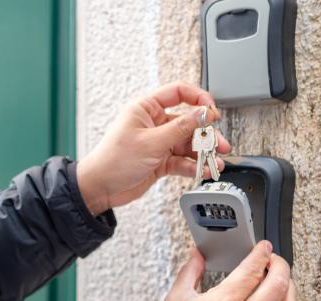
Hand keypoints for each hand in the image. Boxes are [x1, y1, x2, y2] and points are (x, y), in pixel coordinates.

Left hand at [76, 82, 231, 214]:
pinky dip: (194, 166)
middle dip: (206, 133)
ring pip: (188, 144)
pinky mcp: (160, 161)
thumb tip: (203, 114)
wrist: (100, 188)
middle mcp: (154, 123)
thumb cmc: (113, 160)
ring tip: (216, 162)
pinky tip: (204, 170)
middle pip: (188, 121)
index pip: (179, 93)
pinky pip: (182, 160)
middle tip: (219, 143)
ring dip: (203, 153)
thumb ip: (180, 128)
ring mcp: (158, 142)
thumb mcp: (151, 142)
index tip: (212, 111)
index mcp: (146, 108)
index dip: (199, 99)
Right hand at [146, 241, 296, 300]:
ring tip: (276, 279)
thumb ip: (190, 271)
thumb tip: (198, 255)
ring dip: (286, 286)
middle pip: (280, 284)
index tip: (262, 247)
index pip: (253, 270)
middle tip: (272, 259)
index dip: (262, 253)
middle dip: (280, 264)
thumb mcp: (176, 300)